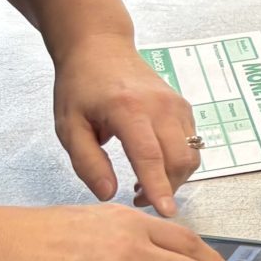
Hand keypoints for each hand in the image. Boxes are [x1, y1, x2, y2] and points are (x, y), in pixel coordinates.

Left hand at [53, 33, 200, 215]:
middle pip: (178, 159)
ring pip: (190, 154)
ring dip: (174, 178)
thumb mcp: (69, 127)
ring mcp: (176, 105)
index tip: (166, 213)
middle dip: (167, 188)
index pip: (149, 156)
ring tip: (144, 183)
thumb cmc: (80, 86)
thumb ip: (87, 163)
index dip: (158, 187)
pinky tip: (154, 164)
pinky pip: (191, 143)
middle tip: (138, 198)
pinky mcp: (184, 106)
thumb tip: (109, 193)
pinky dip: (178, 162)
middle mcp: (160, 106)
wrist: (101, 47)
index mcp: (128, 109)